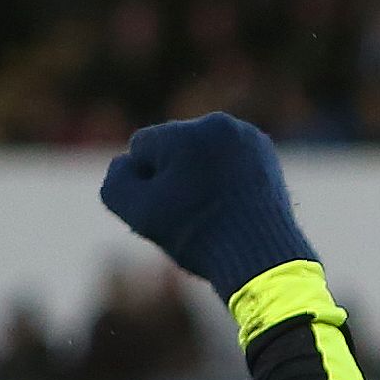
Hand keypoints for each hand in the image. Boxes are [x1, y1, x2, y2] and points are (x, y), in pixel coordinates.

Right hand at [99, 114, 315, 302]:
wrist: (259, 256)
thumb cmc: (196, 235)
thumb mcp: (137, 214)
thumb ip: (115, 182)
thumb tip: (124, 162)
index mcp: (183, 132)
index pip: (140, 147)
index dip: (143, 182)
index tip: (164, 207)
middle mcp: (217, 123)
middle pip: (171, 146)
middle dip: (171, 174)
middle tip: (187, 212)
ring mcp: (245, 134)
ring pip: (200, 152)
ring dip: (196, 175)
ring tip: (210, 209)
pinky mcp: (263, 150)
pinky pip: (228, 157)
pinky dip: (222, 176)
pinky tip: (228, 204)